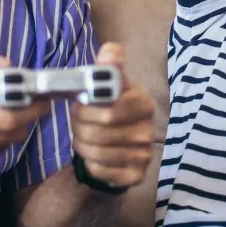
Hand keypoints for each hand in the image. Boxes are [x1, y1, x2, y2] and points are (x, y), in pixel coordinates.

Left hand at [70, 43, 155, 188]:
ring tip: (82, 138)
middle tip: (77, 124)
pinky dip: (91, 164)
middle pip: (100, 133)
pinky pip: (103, 171)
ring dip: (82, 146)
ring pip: (99, 153)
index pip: (109, 111)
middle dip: (80, 128)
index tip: (80, 106)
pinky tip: (94, 156)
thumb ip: (108, 67)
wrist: (114, 143)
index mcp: (142, 104)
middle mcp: (148, 130)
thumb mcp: (108, 86)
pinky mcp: (137, 175)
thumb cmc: (108, 109)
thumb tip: (110, 51)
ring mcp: (145, 154)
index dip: (86, 111)